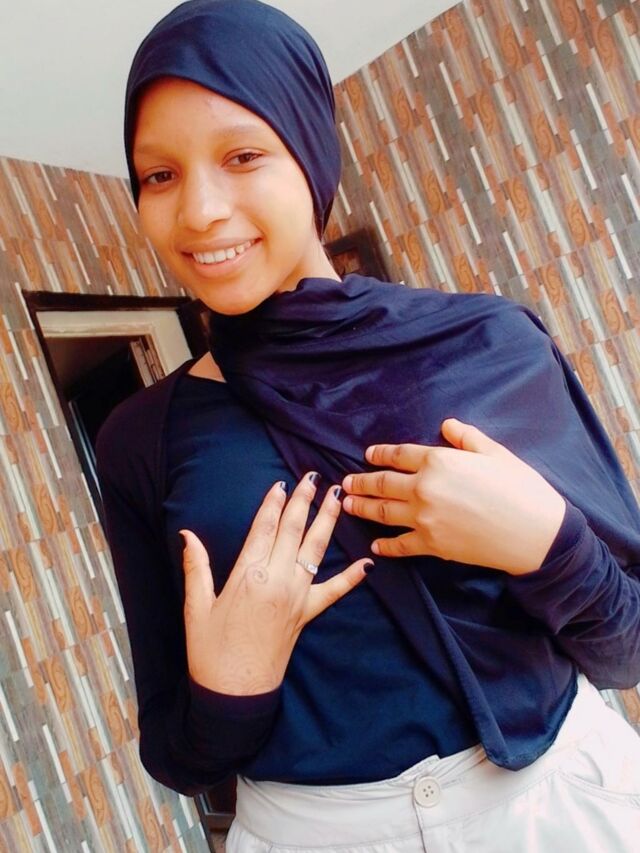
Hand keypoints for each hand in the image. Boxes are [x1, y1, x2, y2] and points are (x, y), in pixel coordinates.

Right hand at [180, 474, 371, 695]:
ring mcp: (296, 598)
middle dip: (303, 502)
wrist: (235, 694)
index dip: (273, 504)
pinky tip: (367, 561)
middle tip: (313, 476)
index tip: (281, 483)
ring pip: (316, 551)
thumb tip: (187, 535)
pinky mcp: (307, 615)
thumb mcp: (196, 607)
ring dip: (327, 522)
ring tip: (337, 498)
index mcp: (247, 576)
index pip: (263, 529)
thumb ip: (196, 568)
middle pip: (293, 531)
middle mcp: (277, 581)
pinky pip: (334, 592)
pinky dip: (351, 576)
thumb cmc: (210, 651)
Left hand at [341, 418, 565, 575]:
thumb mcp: (495, 453)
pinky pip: (400, 544)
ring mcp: (424, 518)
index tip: (367, 455)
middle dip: (361, 482)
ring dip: (362, 508)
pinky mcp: (431, 544)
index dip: (380, 454)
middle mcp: (423, 488)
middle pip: (383, 483)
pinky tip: (375, 546)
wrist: (536, 533)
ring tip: (348, 505)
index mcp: (438, 460)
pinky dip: (385, 545)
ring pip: (382, 512)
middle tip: (346, 482)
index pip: (399, 455)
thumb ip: (466, 438)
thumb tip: (446, 425)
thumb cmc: (521, 488)